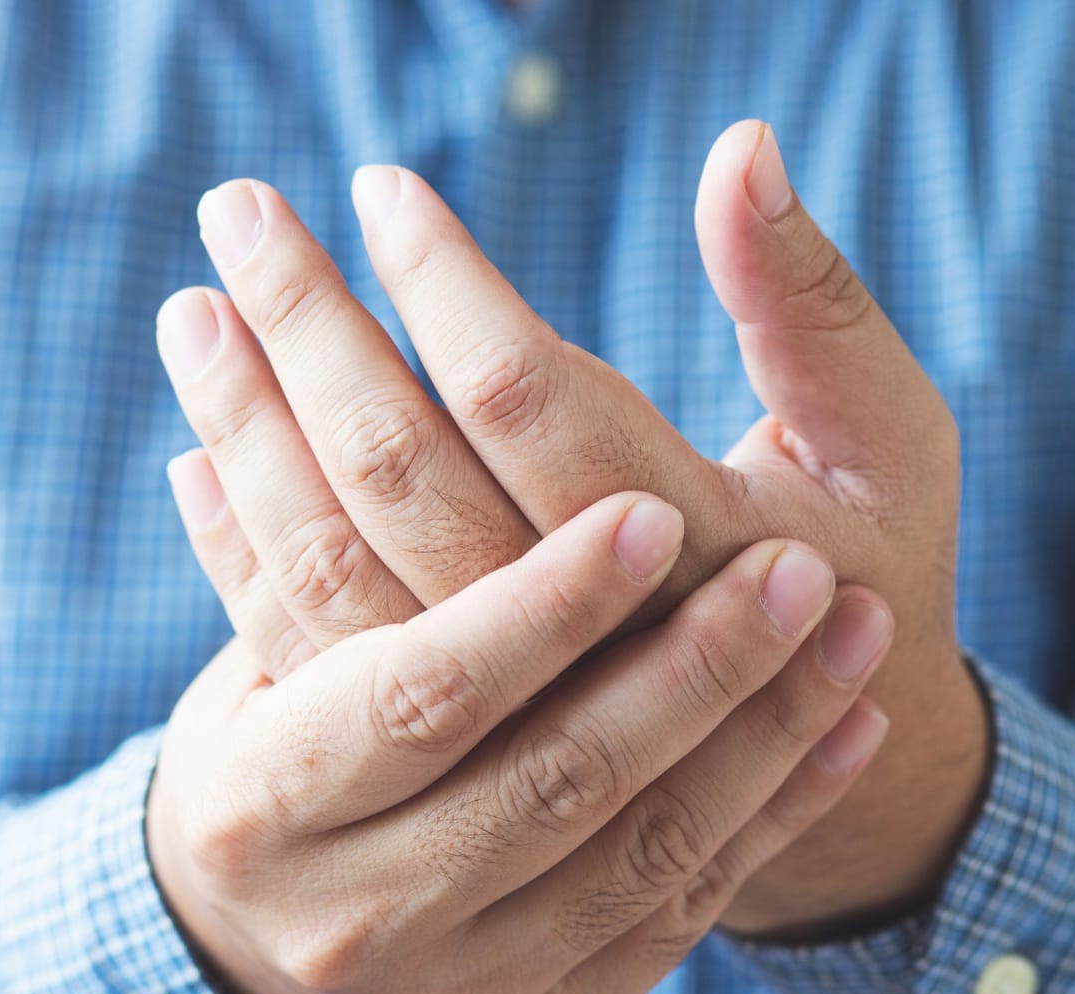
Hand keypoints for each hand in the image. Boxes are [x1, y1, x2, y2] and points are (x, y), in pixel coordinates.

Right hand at [148, 493, 888, 993]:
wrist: (301, 922)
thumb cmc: (288, 730)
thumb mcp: (265, 623)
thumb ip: (278, 506)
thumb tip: (292, 379)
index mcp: (264, 791)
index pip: (422, 687)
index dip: (538, 606)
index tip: (651, 515)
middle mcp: (357, 907)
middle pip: (551, 777)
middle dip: (689, 669)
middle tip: (800, 567)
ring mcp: (460, 980)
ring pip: (641, 849)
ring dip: (761, 730)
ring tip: (851, 618)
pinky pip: (684, 910)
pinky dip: (776, 811)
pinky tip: (856, 718)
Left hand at [158, 119, 986, 933]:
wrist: (825, 768)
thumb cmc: (859, 569)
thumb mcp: (881, 439)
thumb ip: (808, 303)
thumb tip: (739, 145)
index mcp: (695, 555)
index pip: (531, 401)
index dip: (444, 285)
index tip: (379, 190)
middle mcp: (579, 646)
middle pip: (403, 472)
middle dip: (311, 327)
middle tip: (241, 210)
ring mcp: (497, 709)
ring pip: (333, 561)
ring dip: (251, 430)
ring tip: (193, 312)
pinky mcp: (442, 747)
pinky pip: (310, 645)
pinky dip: (242, 551)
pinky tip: (193, 458)